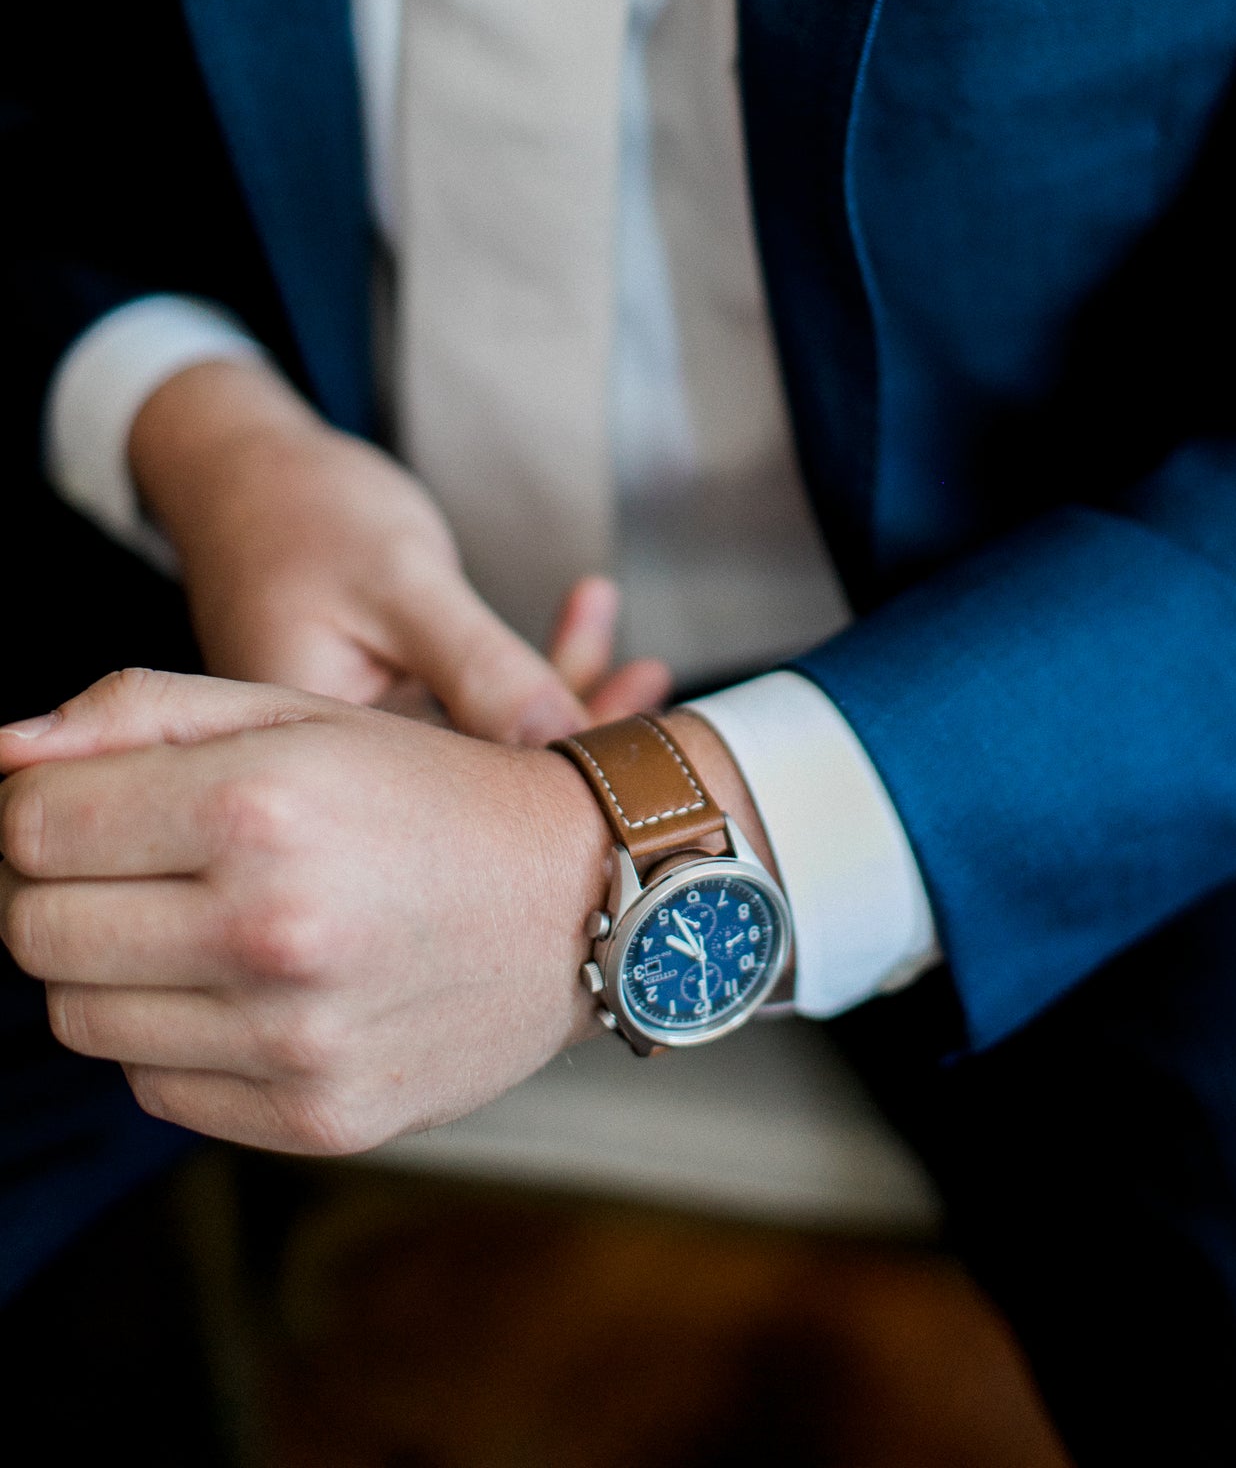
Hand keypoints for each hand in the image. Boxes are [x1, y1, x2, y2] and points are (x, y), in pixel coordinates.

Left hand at [0, 669, 613, 1150]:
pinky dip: (170, 1036)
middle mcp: (272, 927)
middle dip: (47, 887)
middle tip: (117, 863)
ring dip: (106, 965)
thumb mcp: (299, 712)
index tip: (74, 803)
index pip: (32, 826)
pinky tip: (242, 983)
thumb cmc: (431, 789)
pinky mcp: (316, 1116)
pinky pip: (155, 1087)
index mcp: (260, 805)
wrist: (584, 896)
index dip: (29, 808)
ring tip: (189, 920)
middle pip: (33, 931)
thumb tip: (1, 749)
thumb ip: (138, 712)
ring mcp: (294, 1038)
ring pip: (79, 1019)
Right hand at [129, 361, 669, 743]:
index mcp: (321, 766)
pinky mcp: (391, 711)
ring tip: (643, 659)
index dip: (554, 781)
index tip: (639, 752)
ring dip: (566, 696)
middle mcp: (339, 775)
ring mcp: (367, 747)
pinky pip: (473, 708)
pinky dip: (532, 669)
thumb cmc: (301, 509)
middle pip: (479, 785)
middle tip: (651, 687)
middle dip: (576, 738)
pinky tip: (588, 615)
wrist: (241, 469)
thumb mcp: (398, 580)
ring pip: (485, 745)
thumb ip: (477, 665)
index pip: (455, 805)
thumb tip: (561, 743)